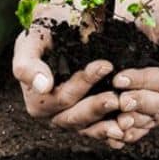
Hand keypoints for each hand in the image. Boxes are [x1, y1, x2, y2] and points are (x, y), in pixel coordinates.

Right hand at [11, 4, 128, 148]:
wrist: (61, 27)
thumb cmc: (45, 33)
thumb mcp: (30, 42)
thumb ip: (28, 64)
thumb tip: (42, 86)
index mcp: (37, 100)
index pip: (61, 98)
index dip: (82, 85)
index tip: (104, 65)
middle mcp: (54, 114)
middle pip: (75, 117)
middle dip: (96, 108)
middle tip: (116, 97)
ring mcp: (73, 118)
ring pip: (90, 128)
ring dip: (108, 126)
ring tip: (128, 117)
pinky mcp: (91, 120)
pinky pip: (102, 131)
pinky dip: (115, 132)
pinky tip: (131, 128)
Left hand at [112, 8, 158, 143]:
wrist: (148, 33)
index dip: (143, 81)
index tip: (120, 78)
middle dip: (139, 103)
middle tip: (118, 100)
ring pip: (153, 120)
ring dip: (134, 122)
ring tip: (116, 120)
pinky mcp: (156, 117)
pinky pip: (144, 129)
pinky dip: (131, 134)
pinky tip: (116, 136)